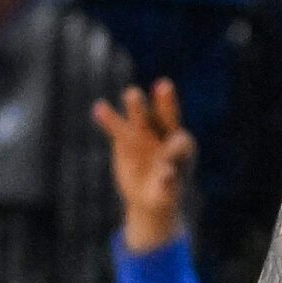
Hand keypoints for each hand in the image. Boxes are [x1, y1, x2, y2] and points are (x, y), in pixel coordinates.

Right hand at [95, 80, 195, 254]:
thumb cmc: (163, 196)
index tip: (171, 154)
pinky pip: (117, 127)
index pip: (182, 142)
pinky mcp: (125, 139)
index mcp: (183, 148)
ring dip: (137, 107)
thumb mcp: (166, 195)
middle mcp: (165, 136)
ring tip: (132, 93)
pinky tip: (99, 108)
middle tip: (165, 86)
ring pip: (141, 118)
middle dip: (166, 103)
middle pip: (167, 117)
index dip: (176, 147)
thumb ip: (167, 184)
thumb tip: (167, 174)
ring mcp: (145, 135)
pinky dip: (109, 119)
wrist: (147, 197)